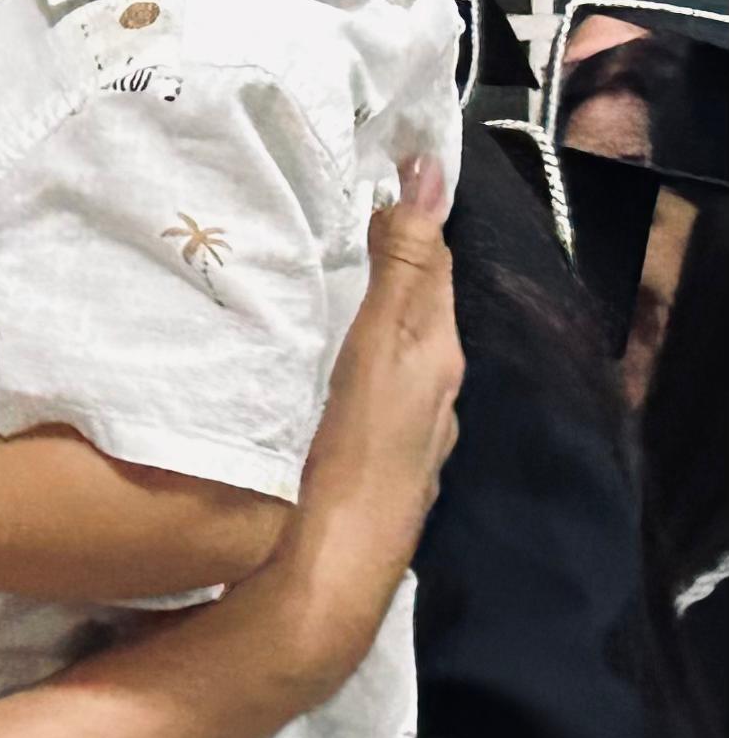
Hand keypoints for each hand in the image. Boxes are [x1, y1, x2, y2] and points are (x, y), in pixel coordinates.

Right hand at [243, 155, 461, 691]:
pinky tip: (302, 350)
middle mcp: (429, 393)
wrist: (324, 577)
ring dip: (356, 304)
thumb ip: (401, 267)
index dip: (410, 212)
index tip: (374, 160)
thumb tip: (427, 174)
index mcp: (435, 358)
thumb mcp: (378, 351)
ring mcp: (398, 432)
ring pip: (384, 348)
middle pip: (412, 306)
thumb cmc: (351, 458)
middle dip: (383, 254)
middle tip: (329, 201)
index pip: (432, 264)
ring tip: (307, 264)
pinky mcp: (364, 458)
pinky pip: (357, 383)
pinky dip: (339, 350)